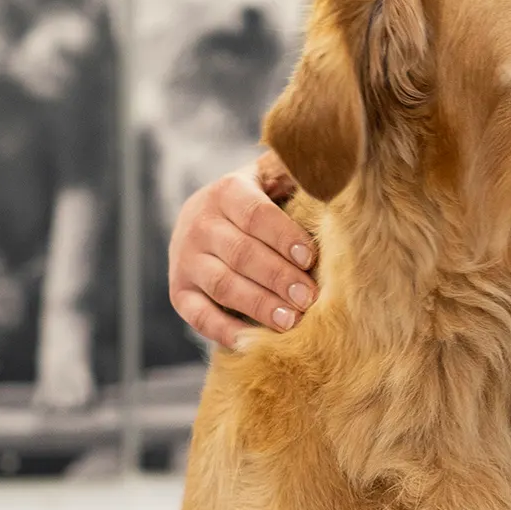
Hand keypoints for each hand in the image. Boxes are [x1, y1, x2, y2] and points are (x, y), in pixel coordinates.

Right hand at [170, 156, 318, 349]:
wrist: (206, 218)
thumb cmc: (260, 200)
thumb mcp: (272, 178)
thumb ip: (294, 173)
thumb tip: (330, 168)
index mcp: (227, 191)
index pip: (255, 214)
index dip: (283, 236)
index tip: (310, 258)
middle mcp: (199, 224)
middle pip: (241, 253)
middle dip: (278, 277)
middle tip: (308, 298)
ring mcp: (185, 260)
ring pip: (223, 285)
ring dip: (258, 305)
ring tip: (291, 321)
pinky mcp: (180, 292)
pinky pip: (199, 316)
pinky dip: (225, 331)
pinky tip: (254, 342)